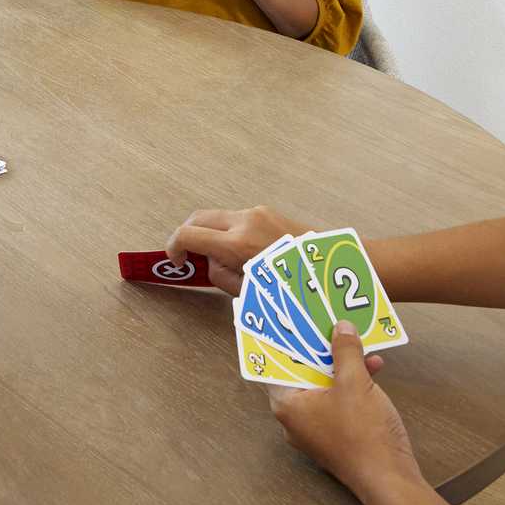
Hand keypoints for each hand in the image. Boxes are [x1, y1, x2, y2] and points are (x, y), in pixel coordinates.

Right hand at [166, 206, 309, 294]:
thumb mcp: (249, 292)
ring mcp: (258, 212)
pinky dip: (230, 231)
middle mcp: (244, 220)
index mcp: (237, 243)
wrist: (330, 265)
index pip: (188, 234)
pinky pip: (238, 218)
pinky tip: (244, 252)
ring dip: (212, 234)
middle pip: (198, 217)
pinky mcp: (268, 211)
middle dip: (188, 235)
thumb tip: (210, 261)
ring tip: (225, 260)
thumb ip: (221, 274)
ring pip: (219, 217)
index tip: (177, 261)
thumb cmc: (293, 287)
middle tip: (190, 257)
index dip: (174, 247)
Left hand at [266, 322, 417, 499]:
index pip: (275, 365)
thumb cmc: (363, 433)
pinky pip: (338, 399)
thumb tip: (341, 327)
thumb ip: (345, 351)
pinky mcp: (337, 434)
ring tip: (358, 340)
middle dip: (319, 347)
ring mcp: (316, 428)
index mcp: (288, 404)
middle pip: (302, 372)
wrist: (390, 479)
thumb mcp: (355, 382)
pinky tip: (373, 367)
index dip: (284, 340)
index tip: (291, 319)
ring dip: (341, 363)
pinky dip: (352, 383)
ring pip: (324, 385)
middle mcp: (296, 418)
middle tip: (328, 322)